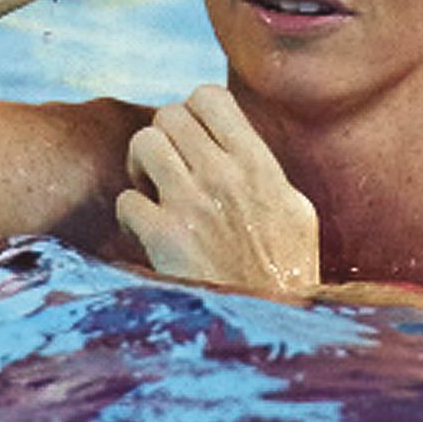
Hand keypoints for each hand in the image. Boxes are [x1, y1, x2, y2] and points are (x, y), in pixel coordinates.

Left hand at [116, 85, 320, 296]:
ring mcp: (192, 204)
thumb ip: (265, 170)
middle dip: (163, 136)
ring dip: (141, 165)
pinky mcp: (165, 239)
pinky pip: (126, 200)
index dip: (193, 110)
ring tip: (153, 189)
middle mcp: (224, 175)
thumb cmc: (288, 272)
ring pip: (143, 144)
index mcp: (258, 164)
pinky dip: (130, 214)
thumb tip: (239, 143)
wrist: (271, 324)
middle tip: (169, 166)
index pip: (211, 97)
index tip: (195, 138)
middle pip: (169, 115)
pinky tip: (148, 230)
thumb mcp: (295, 210)